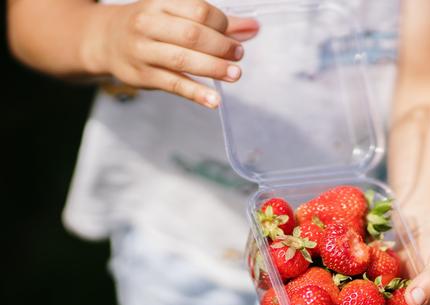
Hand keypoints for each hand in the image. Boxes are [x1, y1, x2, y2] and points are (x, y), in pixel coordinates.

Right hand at [92, 0, 258, 107]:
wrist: (105, 39)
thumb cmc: (152, 26)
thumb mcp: (177, 15)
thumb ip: (217, 23)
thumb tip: (254, 28)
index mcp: (160, 3)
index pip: (199, 10)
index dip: (222, 24)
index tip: (234, 36)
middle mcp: (148, 23)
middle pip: (192, 34)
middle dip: (221, 46)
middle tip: (238, 55)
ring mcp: (143, 50)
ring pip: (182, 59)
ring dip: (213, 68)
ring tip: (234, 74)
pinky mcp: (142, 75)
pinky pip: (173, 84)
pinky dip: (196, 93)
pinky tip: (214, 100)